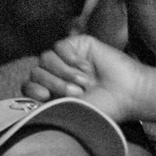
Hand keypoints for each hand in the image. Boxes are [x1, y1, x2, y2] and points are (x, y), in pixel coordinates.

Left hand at [22, 34, 146, 121]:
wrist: (127, 94)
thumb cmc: (103, 108)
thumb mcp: (69, 111)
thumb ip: (45, 105)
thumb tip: (28, 96)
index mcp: (54, 92)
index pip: (28, 86)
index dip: (32, 90)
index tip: (45, 98)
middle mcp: (59, 74)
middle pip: (35, 72)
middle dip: (55, 84)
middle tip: (77, 93)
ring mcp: (68, 59)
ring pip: (45, 59)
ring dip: (65, 73)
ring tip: (85, 82)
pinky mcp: (78, 44)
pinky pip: (60, 47)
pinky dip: (72, 59)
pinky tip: (88, 68)